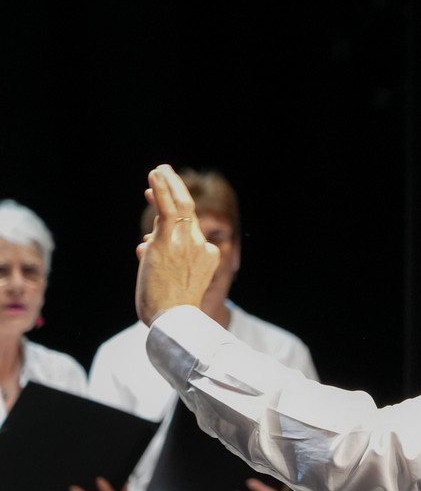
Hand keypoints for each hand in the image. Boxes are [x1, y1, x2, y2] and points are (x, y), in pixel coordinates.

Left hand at [134, 164, 221, 325]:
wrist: (175, 320)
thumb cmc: (170, 310)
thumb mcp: (170, 283)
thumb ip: (159, 261)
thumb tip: (143, 246)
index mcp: (208, 258)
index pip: (187, 231)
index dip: (172, 213)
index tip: (158, 199)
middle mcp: (201, 246)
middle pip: (187, 214)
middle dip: (175, 190)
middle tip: (164, 173)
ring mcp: (186, 242)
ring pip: (179, 206)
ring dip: (167, 184)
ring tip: (158, 170)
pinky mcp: (168, 239)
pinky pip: (167, 208)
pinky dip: (163, 188)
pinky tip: (156, 174)